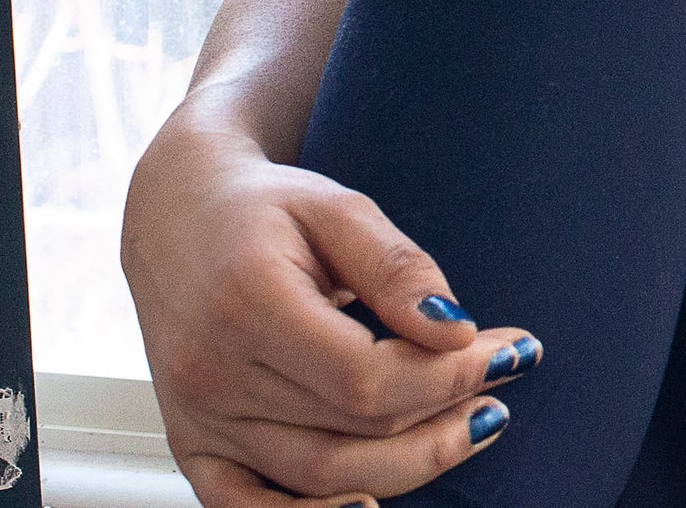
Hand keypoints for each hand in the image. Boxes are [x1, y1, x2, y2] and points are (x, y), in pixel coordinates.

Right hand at [121, 107, 541, 507]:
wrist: (176, 221)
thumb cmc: (264, 210)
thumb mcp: (339, 207)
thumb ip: (397, 268)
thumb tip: (454, 329)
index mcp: (247, 305)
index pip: (365, 377)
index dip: (449, 376)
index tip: (508, 349)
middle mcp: (212, 374)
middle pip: (350, 431)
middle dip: (446, 414)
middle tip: (504, 383)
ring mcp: (198, 420)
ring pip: (316, 476)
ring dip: (410, 464)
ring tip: (474, 426)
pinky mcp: (192, 445)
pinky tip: (371, 497)